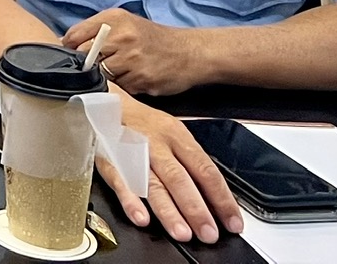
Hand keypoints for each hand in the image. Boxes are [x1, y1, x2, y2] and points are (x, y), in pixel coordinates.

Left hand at [63, 9, 208, 95]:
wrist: (189, 52)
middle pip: (85, 57)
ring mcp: (132, 60)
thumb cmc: (152, 38)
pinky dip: (123, 87)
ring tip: (120, 72)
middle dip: (86, 65)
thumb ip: (96, 31)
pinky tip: (134, 79)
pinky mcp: (142, 80)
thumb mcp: (124, 23)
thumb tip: (63, 43)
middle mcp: (121, 37)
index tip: (72, 56)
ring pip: (101, 75)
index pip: (75, 36)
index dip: (70, 48)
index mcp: (113, 19)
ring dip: (106, 78)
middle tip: (95, 67)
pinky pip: (120, 88)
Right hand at [110, 93, 242, 244]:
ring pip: (152, 183)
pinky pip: (120, 181)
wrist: (104, 102)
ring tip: (181, 232)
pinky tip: (141, 217)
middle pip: (179, 178)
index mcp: (177, 137)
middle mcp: (156, 145)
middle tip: (208, 233)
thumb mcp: (173, 133)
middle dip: (195, 209)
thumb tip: (213, 200)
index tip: (232, 222)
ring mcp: (132, 152)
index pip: (205, 169)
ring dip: (167, 210)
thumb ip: (189, 163)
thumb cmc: (144, 124)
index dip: (221, 198)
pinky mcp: (110, 159)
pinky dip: (130, 200)